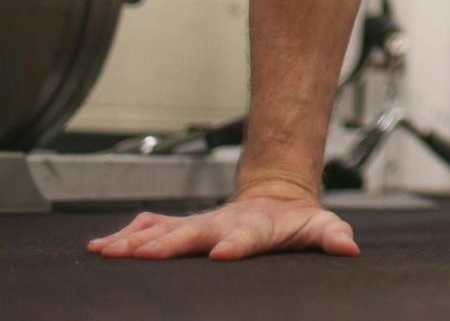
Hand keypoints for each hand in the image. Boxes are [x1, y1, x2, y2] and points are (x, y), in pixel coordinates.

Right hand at [87, 189, 358, 261]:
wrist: (277, 195)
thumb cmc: (297, 221)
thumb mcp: (322, 226)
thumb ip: (333, 235)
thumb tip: (349, 248)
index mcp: (255, 226)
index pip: (244, 236)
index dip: (234, 243)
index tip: (221, 252)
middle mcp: (222, 222)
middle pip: (191, 233)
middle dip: (165, 243)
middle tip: (139, 254)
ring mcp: (201, 223)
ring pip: (164, 230)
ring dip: (135, 239)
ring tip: (108, 250)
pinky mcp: (185, 227)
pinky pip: (152, 228)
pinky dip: (127, 235)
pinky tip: (101, 246)